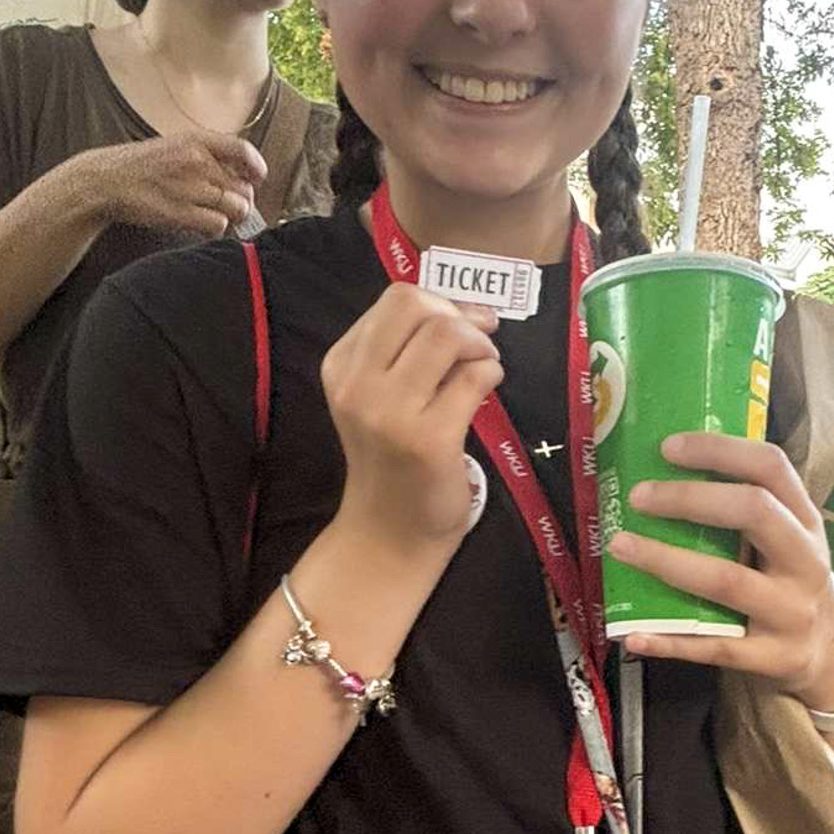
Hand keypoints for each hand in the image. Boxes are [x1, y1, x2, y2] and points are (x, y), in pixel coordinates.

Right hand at [76, 132, 266, 237]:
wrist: (106, 181)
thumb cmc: (141, 166)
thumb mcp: (174, 144)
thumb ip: (207, 154)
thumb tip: (242, 172)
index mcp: (196, 141)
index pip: (243, 150)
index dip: (257, 167)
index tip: (258, 178)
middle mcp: (197, 162)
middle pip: (244, 187)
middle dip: (242, 200)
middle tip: (230, 205)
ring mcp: (189, 188)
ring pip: (236, 208)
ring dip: (231, 216)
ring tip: (215, 214)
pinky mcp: (181, 213)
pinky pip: (218, 225)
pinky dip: (214, 228)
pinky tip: (201, 224)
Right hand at [323, 283, 503, 555]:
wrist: (388, 533)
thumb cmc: (391, 459)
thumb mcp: (376, 396)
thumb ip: (402, 351)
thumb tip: (463, 309)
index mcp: (342, 365)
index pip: (396, 300)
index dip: (441, 302)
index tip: (463, 322)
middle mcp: (357, 384)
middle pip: (417, 306)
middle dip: (461, 316)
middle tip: (481, 340)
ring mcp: (390, 412)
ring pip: (446, 335)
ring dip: (480, 345)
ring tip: (484, 368)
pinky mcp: (428, 439)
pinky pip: (474, 378)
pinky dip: (492, 374)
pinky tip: (487, 393)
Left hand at [609, 433, 833, 707]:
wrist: (833, 647)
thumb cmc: (789, 575)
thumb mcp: (788, 535)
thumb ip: (746, 506)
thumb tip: (663, 468)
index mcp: (805, 519)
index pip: (771, 467)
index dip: (719, 451)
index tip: (668, 448)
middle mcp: (804, 560)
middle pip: (754, 512)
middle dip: (689, 499)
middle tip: (639, 497)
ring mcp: (791, 611)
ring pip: (726, 581)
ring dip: (667, 562)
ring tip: (621, 546)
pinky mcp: (773, 657)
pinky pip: (715, 648)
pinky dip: (670, 641)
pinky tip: (632, 633)